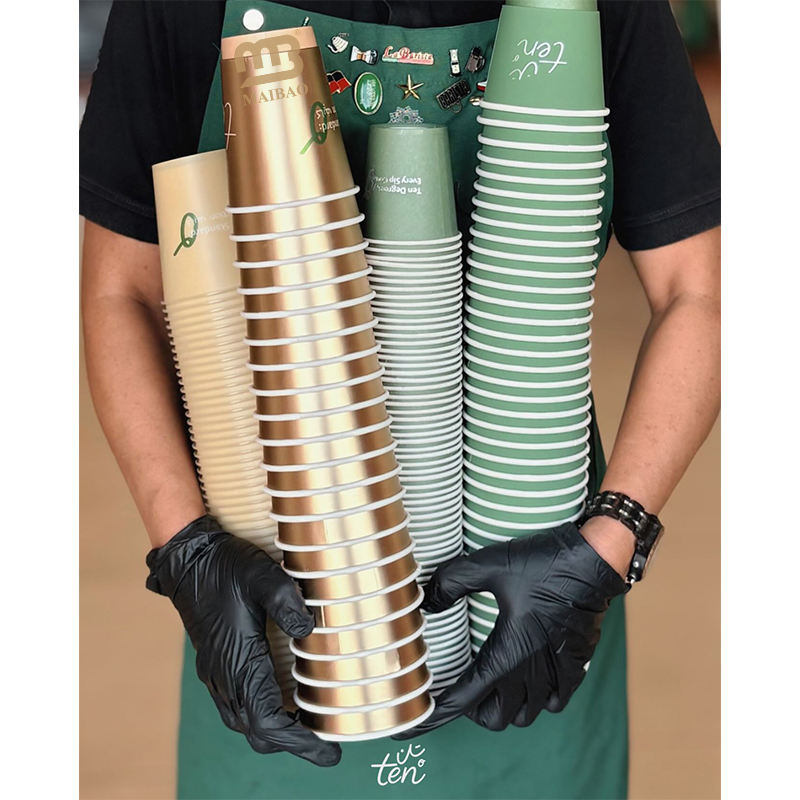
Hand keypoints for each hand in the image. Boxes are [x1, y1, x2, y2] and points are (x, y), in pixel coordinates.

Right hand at [145, 514, 340, 765]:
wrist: (188, 559)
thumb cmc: (226, 566)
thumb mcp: (264, 575)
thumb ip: (288, 603)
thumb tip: (310, 630)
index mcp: (239, 661)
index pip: (270, 722)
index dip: (301, 742)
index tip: (330, 752)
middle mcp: (225, 676)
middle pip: (258, 731)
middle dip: (292, 742)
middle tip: (326, 740)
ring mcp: (216, 673)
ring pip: (244, 722)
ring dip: (275, 729)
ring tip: (308, 724)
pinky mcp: (213, 665)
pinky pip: (235, 705)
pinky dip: (260, 714)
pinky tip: (280, 699)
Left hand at [394, 522, 627, 737]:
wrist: (594, 562)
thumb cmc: (543, 565)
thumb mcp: (487, 566)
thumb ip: (451, 582)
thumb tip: (426, 600)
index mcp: (507, 654)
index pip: (465, 698)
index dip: (437, 713)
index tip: (418, 721)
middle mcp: (533, 672)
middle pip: (496, 717)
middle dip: (473, 709)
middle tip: (462, 687)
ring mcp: (558, 673)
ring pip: (527, 715)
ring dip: (506, 707)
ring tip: (492, 686)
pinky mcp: (577, 665)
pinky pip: (557, 702)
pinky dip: (540, 701)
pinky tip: (530, 680)